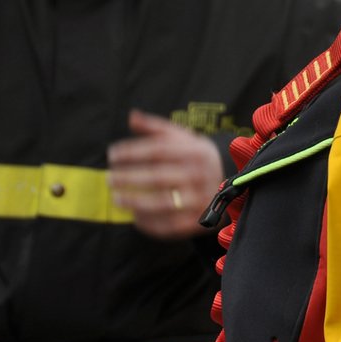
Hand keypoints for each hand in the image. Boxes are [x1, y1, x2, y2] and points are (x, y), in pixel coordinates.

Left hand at [107, 109, 224, 239]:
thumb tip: (132, 116)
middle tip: (109, 178)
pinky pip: (170, 225)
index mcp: (195, 152)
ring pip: (162, 203)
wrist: (232, 182)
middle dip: (129, 179)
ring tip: (116, 198)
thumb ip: (156, 128)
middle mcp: (199, 175)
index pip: (158, 151)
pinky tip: (134, 216)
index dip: (132, 152)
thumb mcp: (184, 137)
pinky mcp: (198, 221)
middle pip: (157, 177)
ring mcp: (200, 199)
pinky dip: (149, 223)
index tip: (112, 154)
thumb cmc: (197, 157)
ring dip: (135, 202)